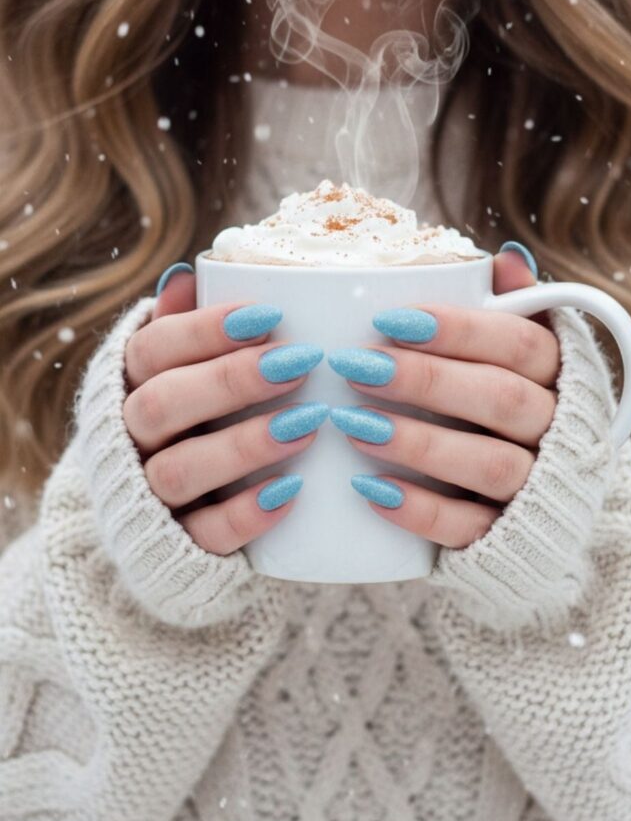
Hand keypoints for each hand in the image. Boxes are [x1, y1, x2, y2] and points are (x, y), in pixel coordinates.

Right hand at [122, 264, 327, 555]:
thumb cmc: (190, 416)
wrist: (158, 514)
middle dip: (232, 381)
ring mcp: (150, 494)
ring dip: (245, 444)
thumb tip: (188, 275)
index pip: (152, 350)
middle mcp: (131, 438)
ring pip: (180, 470)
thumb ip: (183, 325)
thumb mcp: (178, 370)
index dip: (205, 330)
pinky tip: (292, 489)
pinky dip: (246, 513)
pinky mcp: (178, 544)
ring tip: (309, 423)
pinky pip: (205, 533)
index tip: (268, 314)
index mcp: (131, 384)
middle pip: (161, 406)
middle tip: (300, 363)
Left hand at [327, 248, 561, 547]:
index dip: (458, 330)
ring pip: (489, 465)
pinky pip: (470, 527)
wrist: (548, 499)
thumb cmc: (515, 401)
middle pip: (502, 400)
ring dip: (419, 444)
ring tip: (353, 426)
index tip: (389, 320)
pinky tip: (371, 490)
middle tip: (356, 367)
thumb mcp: (524, 353)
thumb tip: (507, 258)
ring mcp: (537, 487)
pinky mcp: (508, 537)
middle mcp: (557, 429)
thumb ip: (516, 306)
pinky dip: (421, 511)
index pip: (519, 343)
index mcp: (561, 374)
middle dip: (426, 381)